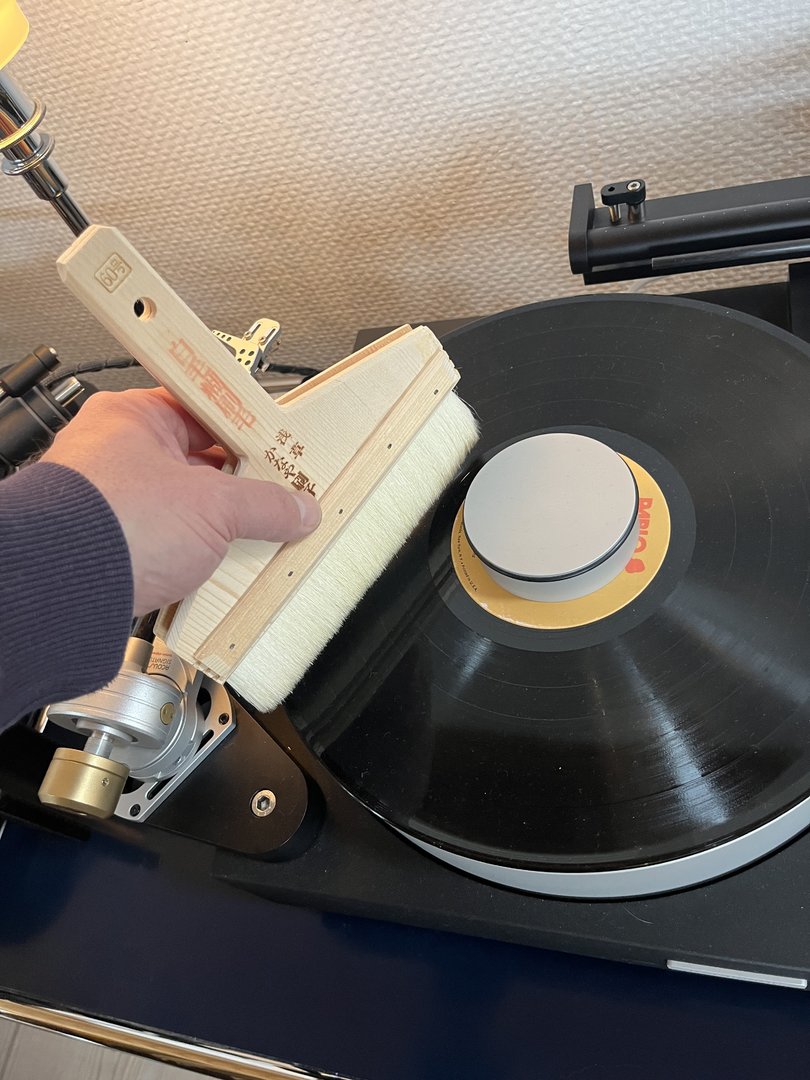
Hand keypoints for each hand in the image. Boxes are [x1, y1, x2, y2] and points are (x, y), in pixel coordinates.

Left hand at [42, 387, 320, 614]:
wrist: (65, 588)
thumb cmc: (112, 524)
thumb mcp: (214, 506)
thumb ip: (264, 504)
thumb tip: (296, 507)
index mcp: (133, 417)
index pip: (204, 410)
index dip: (247, 432)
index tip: (276, 450)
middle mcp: (113, 452)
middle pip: (195, 462)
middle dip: (236, 486)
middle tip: (271, 497)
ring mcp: (109, 501)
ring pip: (179, 506)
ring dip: (214, 526)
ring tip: (248, 536)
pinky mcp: (110, 543)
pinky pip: (162, 541)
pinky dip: (189, 554)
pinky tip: (214, 566)